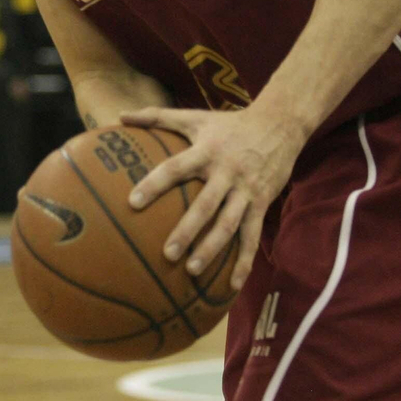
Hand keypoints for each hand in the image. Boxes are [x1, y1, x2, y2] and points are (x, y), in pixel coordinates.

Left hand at [121, 105, 309, 290]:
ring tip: (192, 270)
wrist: (280, 124)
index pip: (175, 168)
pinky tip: (232, 284)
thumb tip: (120, 116)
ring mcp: (246, 190)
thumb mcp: (195, 117)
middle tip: (166, 253)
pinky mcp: (262, 203)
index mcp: (206, 151)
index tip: (133, 202)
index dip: (155, 183)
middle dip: (186, 230)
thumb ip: (157, 117)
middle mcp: (227, 172)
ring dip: (212, 248)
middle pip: (205, 205)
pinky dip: (244, 261)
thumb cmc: (229, 124)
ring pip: (229, 224)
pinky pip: (252, 236)